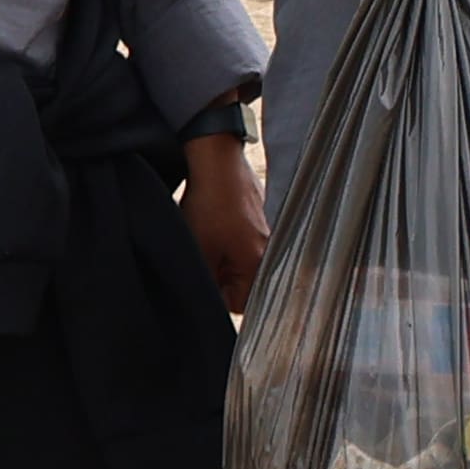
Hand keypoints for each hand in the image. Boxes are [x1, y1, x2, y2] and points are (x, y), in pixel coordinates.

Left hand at [180, 129, 269, 314]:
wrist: (219, 164)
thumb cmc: (209, 207)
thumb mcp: (199, 252)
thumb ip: (206, 283)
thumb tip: (205, 301)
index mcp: (259, 265)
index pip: (240, 304)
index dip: (216, 298)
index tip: (203, 283)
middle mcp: (270, 253)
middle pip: (244, 285)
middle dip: (222, 278)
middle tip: (204, 261)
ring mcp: (267, 236)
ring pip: (243, 264)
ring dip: (225, 259)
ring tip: (209, 241)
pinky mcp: (260, 221)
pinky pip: (246, 245)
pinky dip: (230, 242)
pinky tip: (216, 227)